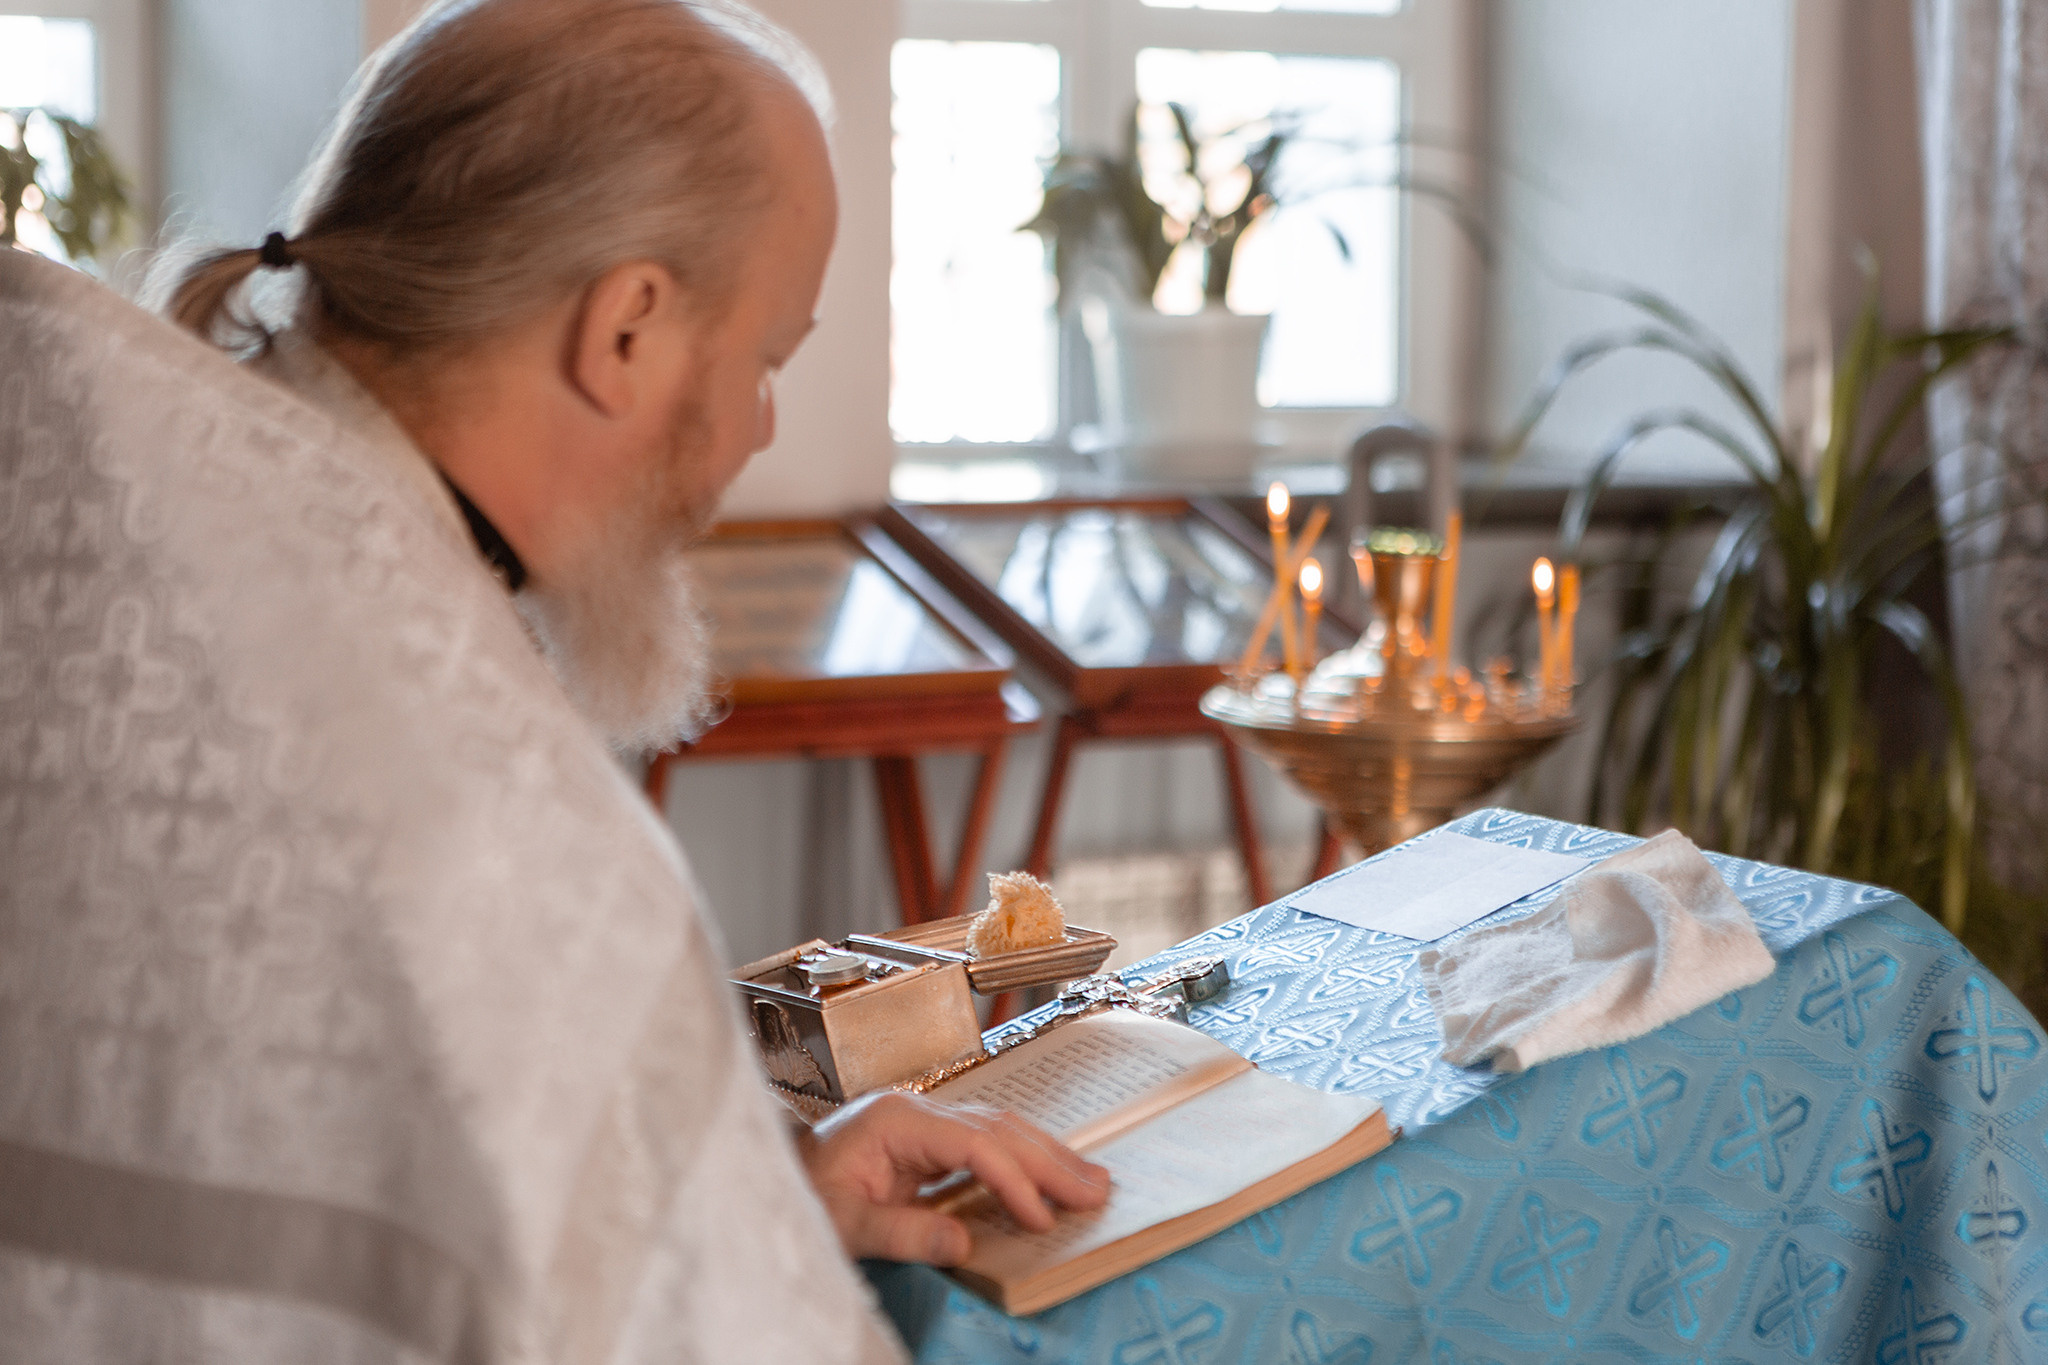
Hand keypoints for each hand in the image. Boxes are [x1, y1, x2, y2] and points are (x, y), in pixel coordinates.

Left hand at [797, 1090, 1109, 1265]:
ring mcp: (924, 1119)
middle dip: (1050, 1161)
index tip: (1039, 1217)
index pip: (973, 1144)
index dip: (1012, 1180)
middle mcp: (916, 1109)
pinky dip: (1025, 1158)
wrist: (775, 1177)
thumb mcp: (844, 1225)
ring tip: (1092, 1181)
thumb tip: (961, 1245)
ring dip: (1048, 1155)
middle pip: (999, 1127)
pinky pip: (989, 1141)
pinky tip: (1052, 1174)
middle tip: (1095, 1192)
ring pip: (1001, 1128)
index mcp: (895, 1120)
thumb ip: (901, 1233)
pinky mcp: (928, 1137)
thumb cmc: (803, 1196)